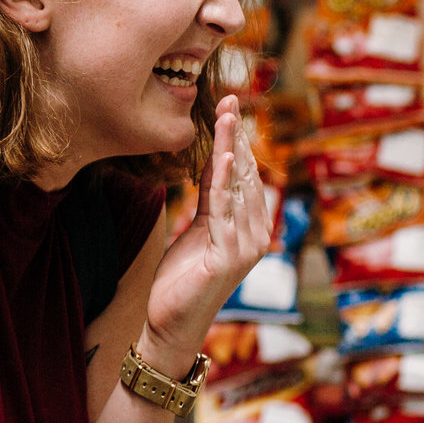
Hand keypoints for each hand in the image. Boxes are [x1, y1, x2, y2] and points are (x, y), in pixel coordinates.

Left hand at [138, 96, 275, 372]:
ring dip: (233, 150)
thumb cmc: (181, 279)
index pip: (241, 173)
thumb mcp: (195, 228)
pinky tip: (224, 158)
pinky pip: (225, 212)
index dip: (236, 139)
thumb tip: (216, 160)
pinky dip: (225, 183)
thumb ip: (209, 199)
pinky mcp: (230, 258)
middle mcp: (254, 233)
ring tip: (229, 117)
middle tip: (231, 99)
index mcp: (247, 225)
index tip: (229, 105)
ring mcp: (245, 246)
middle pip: (245, 174)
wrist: (169, 323)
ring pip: (238, 187)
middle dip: (238, 136)